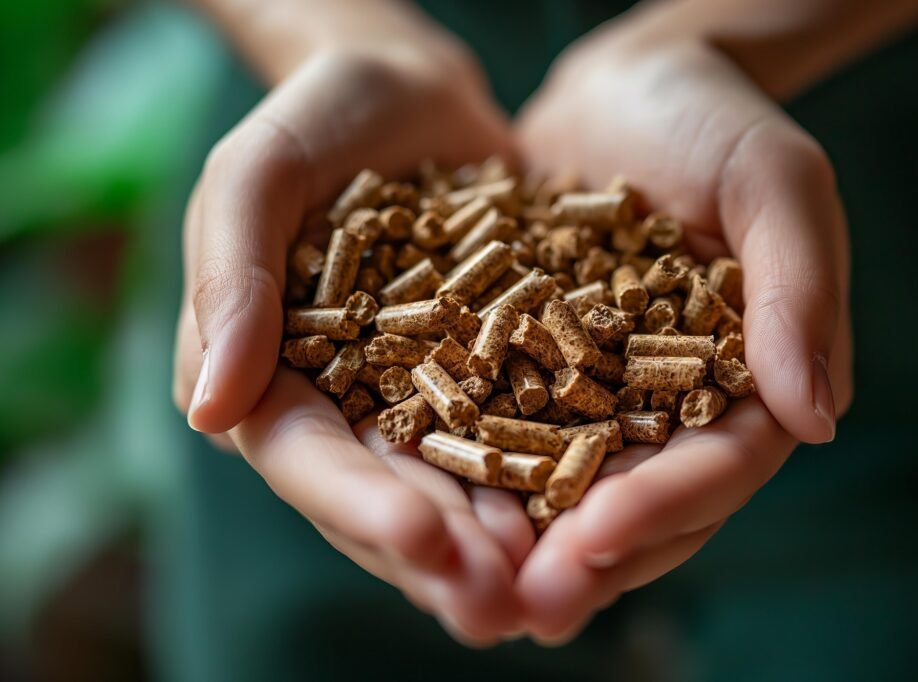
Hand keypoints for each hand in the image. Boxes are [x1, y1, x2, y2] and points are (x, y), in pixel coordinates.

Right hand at [173, 49, 532, 642]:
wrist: (412, 94)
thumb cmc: (318, 120)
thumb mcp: (259, 173)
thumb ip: (232, 278)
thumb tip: (207, 410)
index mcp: (270, 378)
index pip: (308, 459)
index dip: (361, 507)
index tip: (423, 541)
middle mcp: (346, 407)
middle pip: (389, 497)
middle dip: (444, 557)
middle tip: (503, 607)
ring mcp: (422, 398)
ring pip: (460, 486)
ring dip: (504, 542)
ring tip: (554, 584)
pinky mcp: (492, 373)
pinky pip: (521, 430)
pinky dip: (552, 473)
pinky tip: (597, 506)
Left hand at [515, 36, 853, 639]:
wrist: (621, 89)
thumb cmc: (712, 120)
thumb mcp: (774, 180)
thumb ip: (801, 288)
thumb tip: (818, 418)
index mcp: (752, 380)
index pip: (719, 465)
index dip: (663, 509)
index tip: (595, 541)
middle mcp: (678, 407)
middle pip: (642, 504)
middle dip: (586, 558)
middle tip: (523, 607)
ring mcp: (605, 397)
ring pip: (571, 491)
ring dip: (523, 546)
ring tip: (468, 589)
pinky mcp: (538, 373)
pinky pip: (506, 433)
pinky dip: (474, 476)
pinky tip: (426, 510)